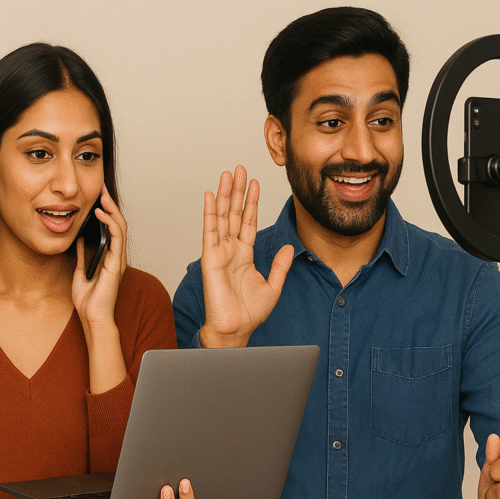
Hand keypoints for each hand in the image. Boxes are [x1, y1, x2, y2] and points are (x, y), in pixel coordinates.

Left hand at [71, 186, 126, 329]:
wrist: (93, 318)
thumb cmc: (89, 302)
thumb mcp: (81, 273)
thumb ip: (82, 257)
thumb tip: (78, 241)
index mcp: (110, 259)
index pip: (112, 229)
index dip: (106, 212)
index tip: (97, 197)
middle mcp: (117, 257)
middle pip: (118, 224)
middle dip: (110, 204)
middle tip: (101, 188)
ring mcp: (118, 259)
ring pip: (120, 227)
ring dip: (112, 209)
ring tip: (102, 195)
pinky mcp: (116, 263)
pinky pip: (117, 237)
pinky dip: (110, 222)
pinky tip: (101, 213)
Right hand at [199, 166, 291, 347]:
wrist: (236, 329)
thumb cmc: (249, 314)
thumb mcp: (273, 286)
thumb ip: (280, 265)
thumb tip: (289, 246)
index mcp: (244, 255)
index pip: (248, 222)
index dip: (252, 202)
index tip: (255, 183)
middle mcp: (230, 250)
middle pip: (234, 214)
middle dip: (237, 191)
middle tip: (240, 169)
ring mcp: (219, 252)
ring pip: (222, 217)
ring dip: (225, 195)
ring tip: (228, 174)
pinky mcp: (210, 258)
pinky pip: (210, 230)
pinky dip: (210, 212)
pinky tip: (211, 195)